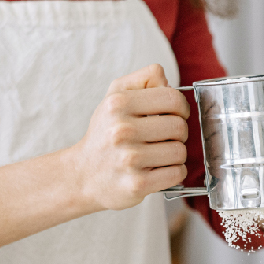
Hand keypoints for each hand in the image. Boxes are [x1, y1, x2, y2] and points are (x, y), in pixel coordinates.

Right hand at [68, 64, 190, 211]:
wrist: (83, 175)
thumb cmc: (105, 134)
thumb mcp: (115, 97)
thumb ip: (143, 79)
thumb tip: (168, 82)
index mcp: (118, 104)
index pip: (173, 99)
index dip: (180, 107)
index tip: (174, 115)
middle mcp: (122, 130)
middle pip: (179, 126)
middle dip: (178, 133)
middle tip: (163, 138)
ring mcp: (129, 159)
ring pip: (180, 152)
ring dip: (175, 154)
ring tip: (159, 155)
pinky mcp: (137, 184)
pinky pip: (177, 173)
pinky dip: (174, 172)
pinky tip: (159, 170)